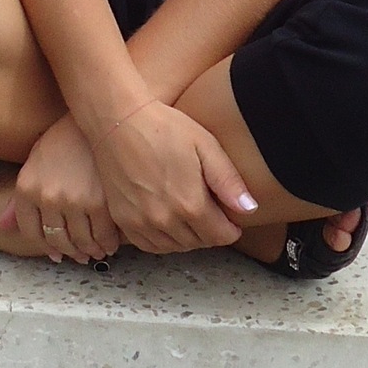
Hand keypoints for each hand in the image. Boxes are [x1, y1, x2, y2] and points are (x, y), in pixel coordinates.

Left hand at [0, 113, 119, 262]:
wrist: (92, 117)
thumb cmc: (62, 138)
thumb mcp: (33, 162)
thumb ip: (16, 200)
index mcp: (26, 189)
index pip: (32, 233)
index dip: (47, 248)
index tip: (59, 253)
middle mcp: (46, 198)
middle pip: (58, 241)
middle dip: (72, 252)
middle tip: (82, 255)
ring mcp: (72, 201)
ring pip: (81, 241)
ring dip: (90, 251)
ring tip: (98, 251)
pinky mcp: (99, 201)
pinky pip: (103, 234)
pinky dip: (108, 243)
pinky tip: (111, 242)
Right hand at [89, 99, 256, 253]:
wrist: (118, 120)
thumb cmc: (163, 127)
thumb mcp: (205, 145)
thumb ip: (228, 180)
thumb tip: (249, 209)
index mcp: (190, 204)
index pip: (221, 236)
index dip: (231, 228)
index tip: (232, 219)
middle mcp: (166, 221)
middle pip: (199, 242)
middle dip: (210, 231)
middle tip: (211, 212)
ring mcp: (142, 223)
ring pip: (175, 247)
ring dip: (188, 237)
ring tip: (190, 215)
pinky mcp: (124, 221)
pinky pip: (150, 245)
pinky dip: (163, 240)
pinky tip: (168, 221)